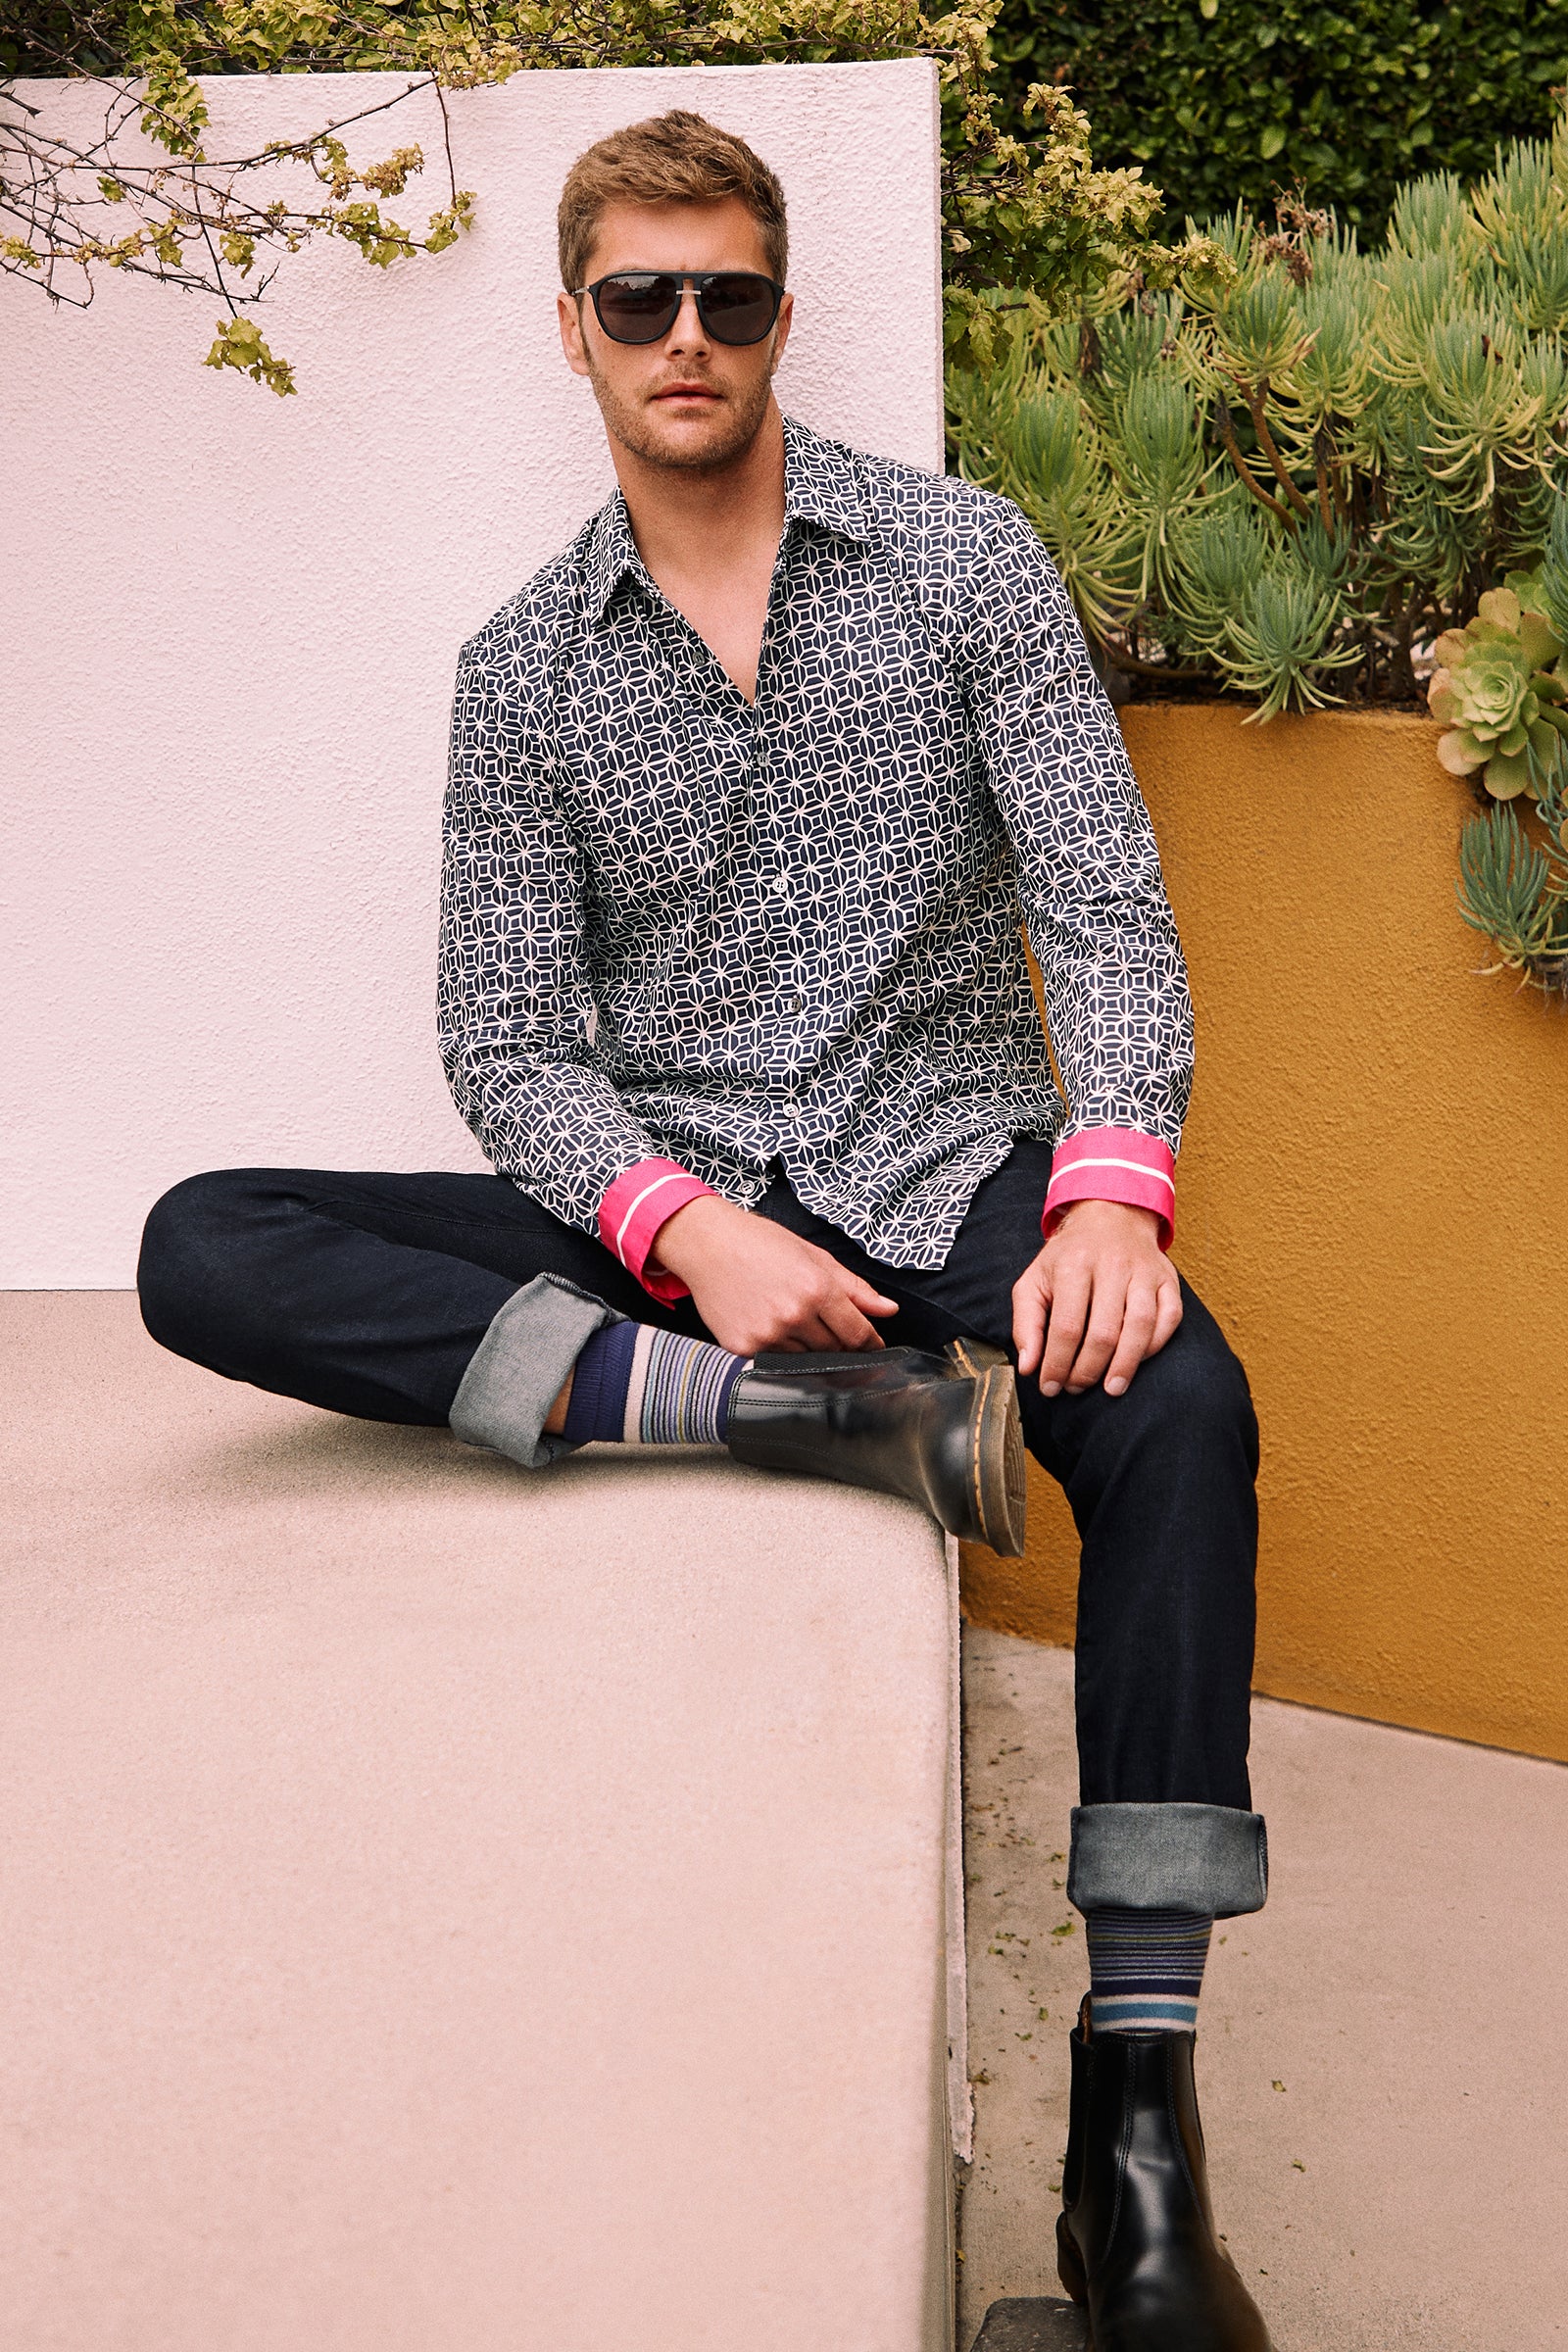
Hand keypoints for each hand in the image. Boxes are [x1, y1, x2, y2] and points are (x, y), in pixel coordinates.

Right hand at [653, 1194, 898, 1356]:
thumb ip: (855, 1288)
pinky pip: (775, 1361)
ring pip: (805, 1359)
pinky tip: (769, 1325)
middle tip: (824, 1325)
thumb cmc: (761, 1243)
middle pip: (833, 1351)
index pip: (857, 1335)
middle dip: (837, 1343)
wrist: (707, 1244)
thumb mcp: (814, 1256)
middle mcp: (794, 1315)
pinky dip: (779, 1350)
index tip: (873, 1348)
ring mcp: (768, 1334)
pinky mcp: (743, 1347)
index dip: (870, 1344)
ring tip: (789, 1317)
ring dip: (806, 1347)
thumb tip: (889, 1310)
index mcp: (817, 1288)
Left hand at [1012, 1199, 1180, 1399]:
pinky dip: (1154, 1345)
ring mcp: (1144, 1271)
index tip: (1050, 1387)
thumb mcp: (1033, 1281)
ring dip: (1125, 1365)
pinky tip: (1136, 1361)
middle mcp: (1111, 1265)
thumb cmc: (1068, 1257)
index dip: (1057, 1364)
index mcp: (1073, 1264)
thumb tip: (1029, 1367)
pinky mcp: (1167, 1278)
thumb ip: (1026, 1324)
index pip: (1066, 1326)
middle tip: (1076, 1388)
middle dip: (1087, 1370)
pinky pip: (1169, 1318)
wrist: (1109, 1217)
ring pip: (1141, 1326)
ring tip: (1110, 1388)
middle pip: (1104, 1332)